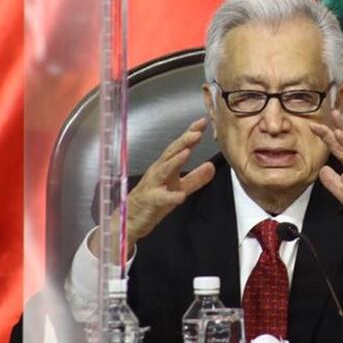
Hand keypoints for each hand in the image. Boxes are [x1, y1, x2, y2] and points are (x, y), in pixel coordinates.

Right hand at [114, 117, 215, 254]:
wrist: (131, 220)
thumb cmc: (154, 201)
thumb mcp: (178, 188)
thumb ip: (196, 178)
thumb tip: (211, 166)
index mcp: (166, 166)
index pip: (179, 147)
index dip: (190, 134)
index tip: (203, 122)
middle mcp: (158, 172)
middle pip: (171, 153)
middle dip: (184, 141)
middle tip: (197, 131)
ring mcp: (153, 185)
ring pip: (163, 170)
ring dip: (175, 161)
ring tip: (187, 153)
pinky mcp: (150, 201)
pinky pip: (160, 198)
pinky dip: (170, 196)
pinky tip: (180, 196)